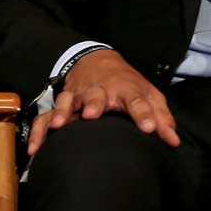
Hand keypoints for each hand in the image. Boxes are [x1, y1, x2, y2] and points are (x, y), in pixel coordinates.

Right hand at [26, 49, 180, 155]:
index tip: (149, 129)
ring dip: (64, 111)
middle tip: (92, 115)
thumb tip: (173, 141)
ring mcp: (79, 96)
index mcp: (127, 90)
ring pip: (69, 101)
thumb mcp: (149, 95)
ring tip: (61, 124)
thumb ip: (161, 118)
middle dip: (95, 104)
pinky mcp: (62, 103)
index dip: (144, 114)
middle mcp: (101, 92)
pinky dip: (40, 131)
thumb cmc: (129, 85)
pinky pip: (47, 117)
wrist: (97, 61)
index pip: (138, 101)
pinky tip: (36, 148)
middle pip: (98, 96)